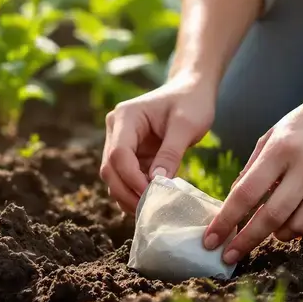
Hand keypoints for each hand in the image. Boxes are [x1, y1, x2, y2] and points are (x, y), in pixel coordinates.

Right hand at [100, 77, 216, 212]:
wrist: (192, 90)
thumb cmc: (191, 102)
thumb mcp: (186, 126)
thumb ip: (171, 153)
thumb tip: (157, 183)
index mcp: (126, 117)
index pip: (118, 154)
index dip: (131, 178)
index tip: (151, 195)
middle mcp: (116, 130)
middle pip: (110, 169)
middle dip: (126, 192)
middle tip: (149, 211)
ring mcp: (121, 143)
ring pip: (114, 177)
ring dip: (128, 196)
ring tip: (151, 210)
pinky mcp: (132, 154)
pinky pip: (127, 178)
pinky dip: (135, 192)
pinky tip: (151, 204)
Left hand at [203, 80, 302, 264]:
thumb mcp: (274, 134)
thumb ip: (253, 167)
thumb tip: (235, 201)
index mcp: (281, 149)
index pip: (247, 193)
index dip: (227, 220)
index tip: (211, 240)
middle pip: (272, 216)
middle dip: (247, 240)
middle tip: (230, 255)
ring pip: (299, 226)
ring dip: (279, 235)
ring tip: (272, 231)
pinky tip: (297, 223)